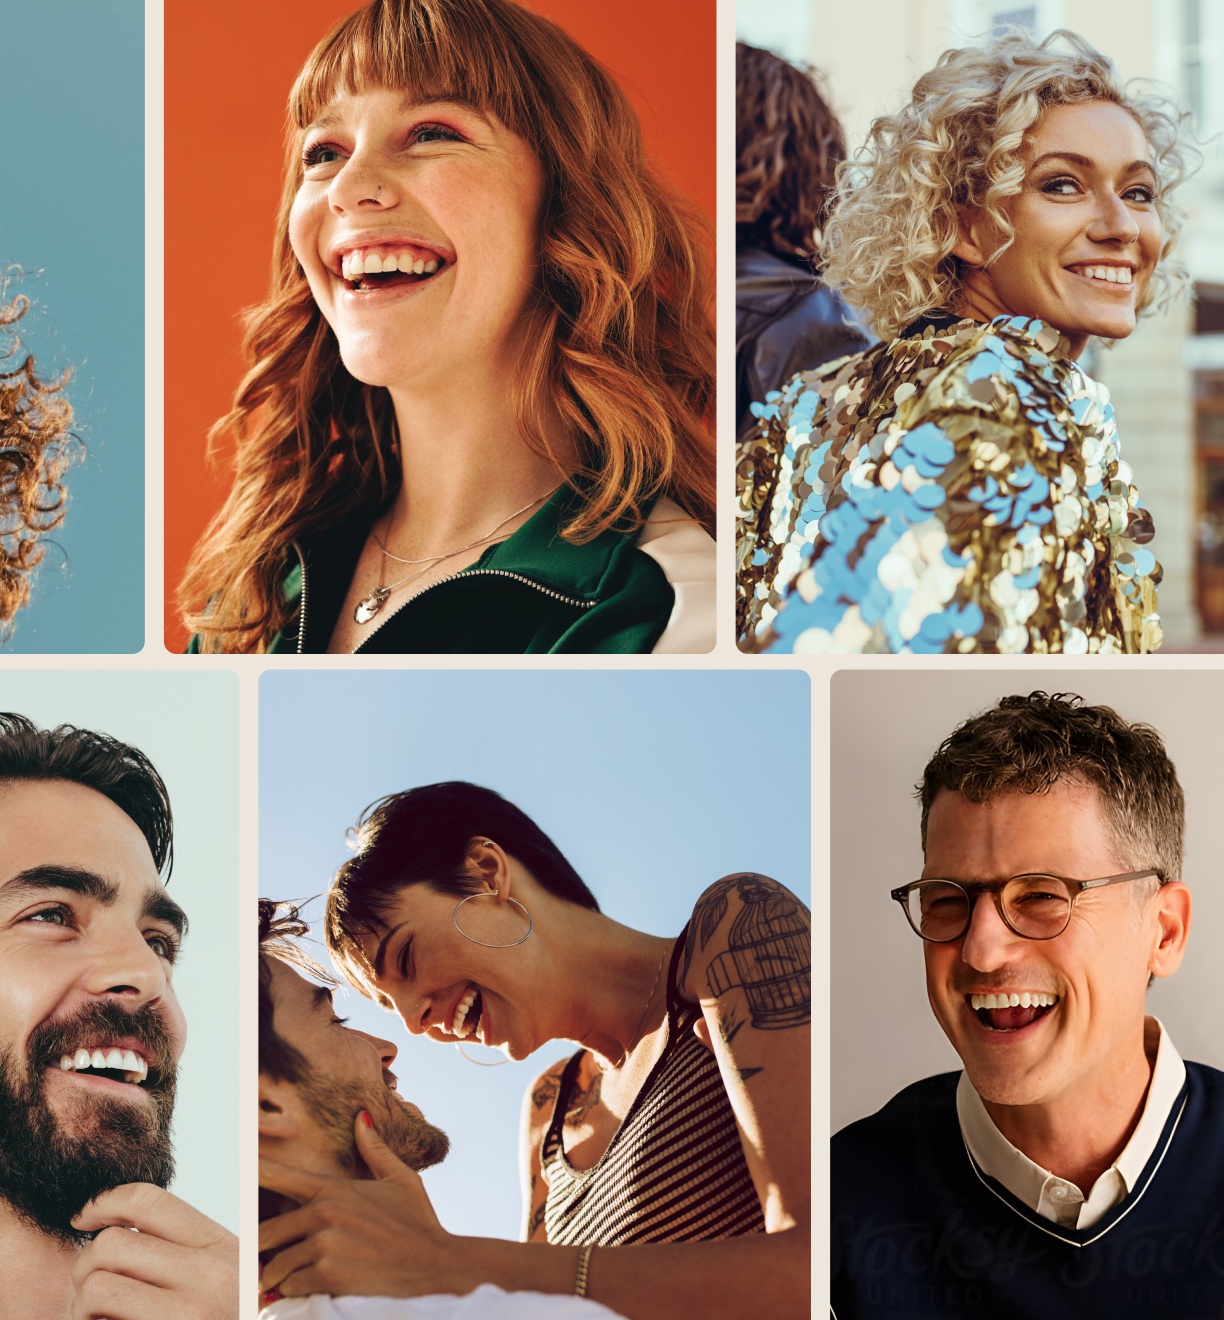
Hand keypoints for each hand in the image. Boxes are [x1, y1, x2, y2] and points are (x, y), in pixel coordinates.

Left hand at [70, 1183, 237, 1319]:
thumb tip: (114, 1223)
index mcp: (222, 1247)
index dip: (104, 1201)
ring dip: (83, 1306)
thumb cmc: (230, 1315)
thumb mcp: (227, 1272)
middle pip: (111, 1244)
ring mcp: (186, 1317)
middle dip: (85, 1264)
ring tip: (98, 1319)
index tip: (83, 1217)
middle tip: (92, 1286)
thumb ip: (187, 1247)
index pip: (149, 1201)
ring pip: (97, 1288)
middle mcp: (208, 1276)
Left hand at [259, 1112, 463, 1298]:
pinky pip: (291, 1287)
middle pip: (263, 1233)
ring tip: (276, 1286)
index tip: (233, 1170)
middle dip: (259, 1252)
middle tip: (258, 1264)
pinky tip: (302, 1294)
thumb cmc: (419, 1223)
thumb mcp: (401, 1179)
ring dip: (274, 1279)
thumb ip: (374, 1149)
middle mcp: (324, 1213)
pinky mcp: (327, 1276)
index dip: (251, 1172)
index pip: (278, 1176)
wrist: (436, 1267)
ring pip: (275, 1266)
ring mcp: (324, 1245)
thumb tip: (361, 1117)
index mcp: (334, 1189)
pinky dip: (292, 1295)